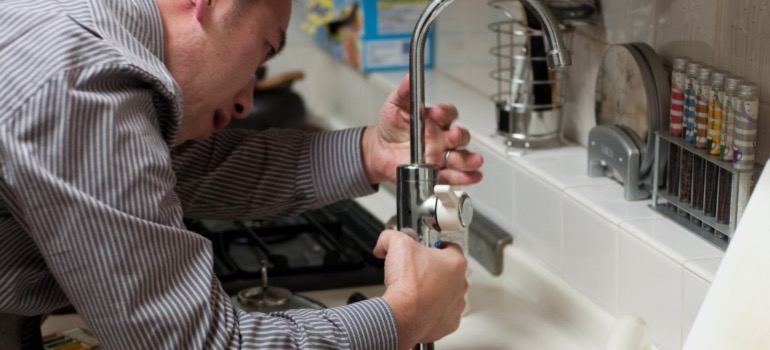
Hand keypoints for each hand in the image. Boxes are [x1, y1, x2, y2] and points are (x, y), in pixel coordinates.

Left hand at [361, 75, 482, 184]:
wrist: (379, 151)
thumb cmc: (391, 127)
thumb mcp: (395, 106)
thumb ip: (404, 92)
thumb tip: (409, 77)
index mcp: (434, 120)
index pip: (448, 114)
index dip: (444, 113)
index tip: (435, 113)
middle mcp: (442, 138)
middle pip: (460, 136)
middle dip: (459, 136)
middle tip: (452, 136)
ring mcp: (441, 156)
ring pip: (461, 157)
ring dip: (469, 159)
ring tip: (473, 160)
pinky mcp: (437, 172)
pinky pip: (454, 176)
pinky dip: (465, 177)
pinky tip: (471, 176)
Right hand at [374, 230, 467, 347]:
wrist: (403, 316)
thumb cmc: (407, 284)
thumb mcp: (397, 244)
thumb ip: (392, 237)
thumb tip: (386, 241)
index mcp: (455, 262)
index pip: (451, 247)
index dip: (435, 246)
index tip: (426, 249)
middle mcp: (460, 284)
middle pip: (449, 271)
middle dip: (433, 270)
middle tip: (416, 270)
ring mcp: (456, 305)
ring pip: (447, 293)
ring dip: (434, 291)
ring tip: (416, 290)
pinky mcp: (449, 323)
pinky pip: (442, 313)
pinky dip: (431, 310)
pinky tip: (418, 306)